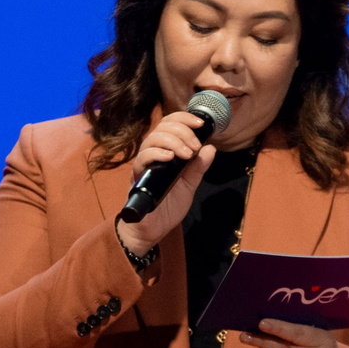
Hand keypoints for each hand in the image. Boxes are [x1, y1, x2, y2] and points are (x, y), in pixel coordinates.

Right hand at [115, 108, 216, 254]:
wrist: (154, 228)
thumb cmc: (168, 205)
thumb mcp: (189, 184)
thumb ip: (198, 167)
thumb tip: (211, 148)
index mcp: (165, 151)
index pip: (170, 124)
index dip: (184, 119)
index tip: (201, 124)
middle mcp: (152, 154)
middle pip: (162, 127)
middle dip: (182, 131)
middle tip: (195, 147)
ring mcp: (144, 165)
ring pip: (152, 139)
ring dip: (173, 141)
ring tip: (186, 154)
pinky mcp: (138, 178)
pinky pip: (142, 159)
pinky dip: (157, 153)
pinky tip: (170, 158)